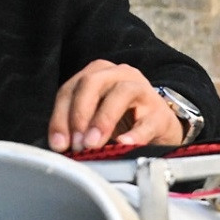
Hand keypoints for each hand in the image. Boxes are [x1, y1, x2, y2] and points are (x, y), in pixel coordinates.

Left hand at [49, 61, 181, 153]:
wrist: (160, 129)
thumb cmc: (123, 121)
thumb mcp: (94, 118)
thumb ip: (76, 126)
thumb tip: (60, 146)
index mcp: (98, 73)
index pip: (70, 89)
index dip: (60, 116)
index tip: (58, 144)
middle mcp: (120, 74)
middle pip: (92, 83)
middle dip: (79, 114)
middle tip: (76, 143)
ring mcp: (143, 90)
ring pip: (121, 93)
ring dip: (103, 119)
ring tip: (94, 144)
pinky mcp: (161, 113)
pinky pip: (148, 121)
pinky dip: (135, 134)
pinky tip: (123, 144)